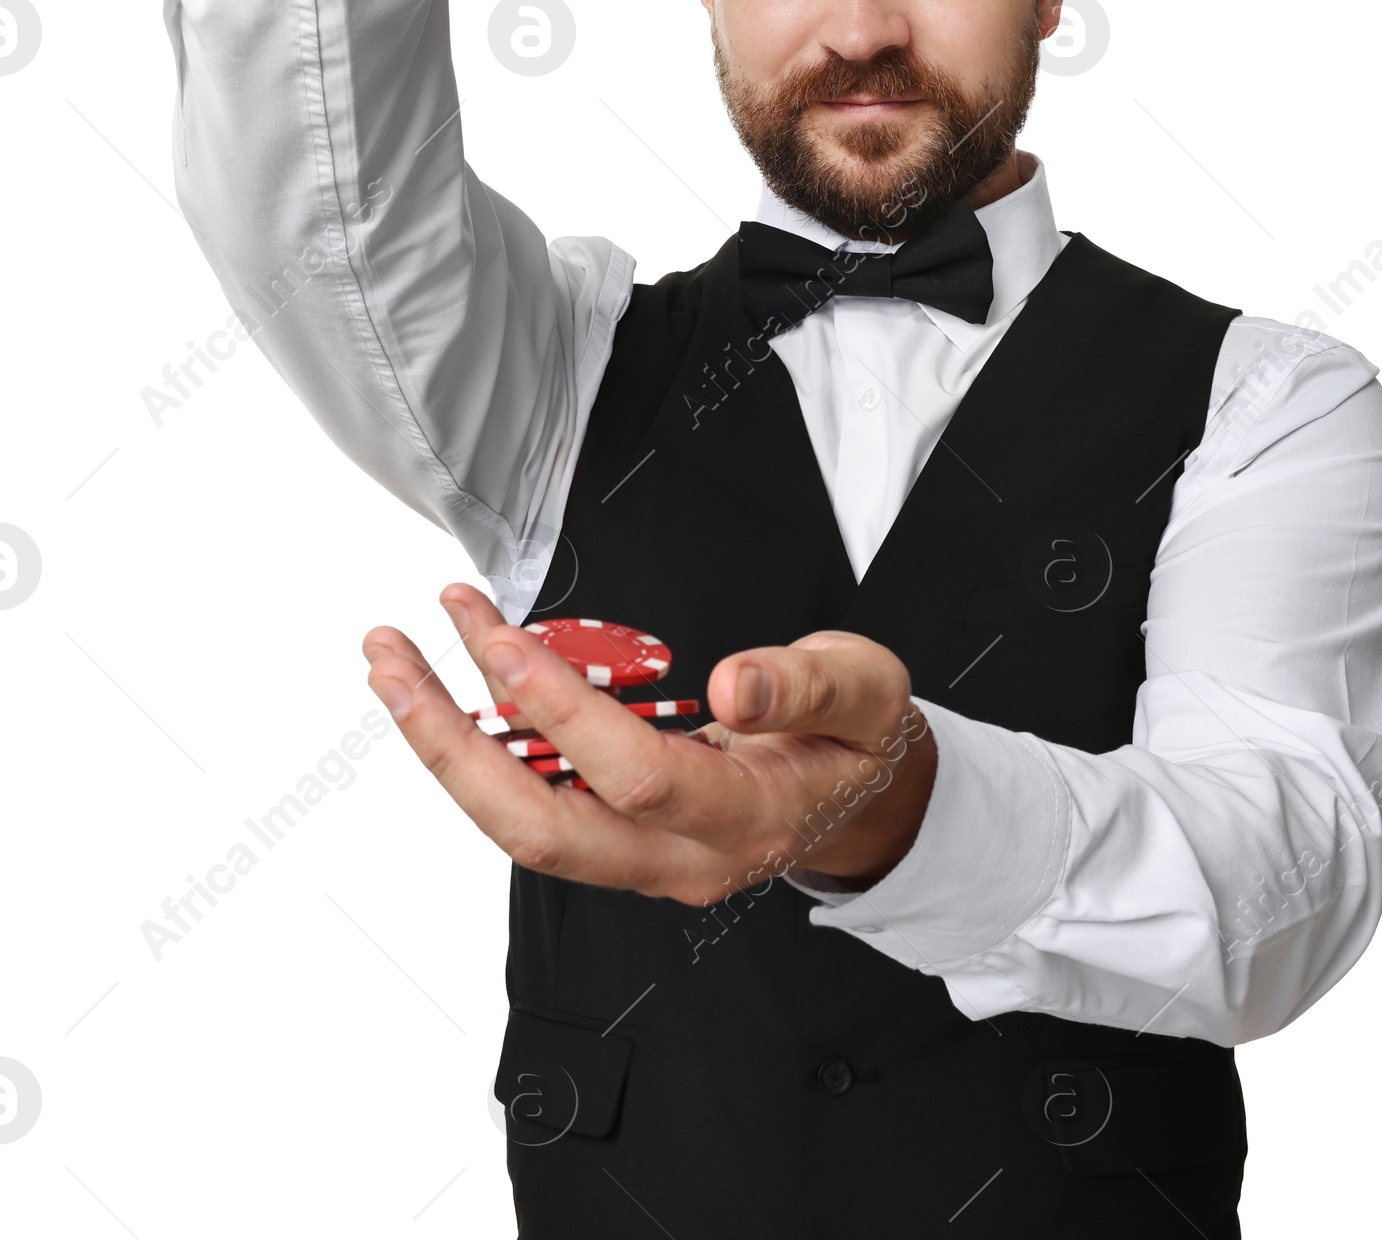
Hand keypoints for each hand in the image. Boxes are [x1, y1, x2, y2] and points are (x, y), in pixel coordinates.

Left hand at [362, 585, 939, 906]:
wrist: (861, 798)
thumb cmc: (857, 738)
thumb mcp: (864, 691)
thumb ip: (806, 685)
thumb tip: (736, 682)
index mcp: (749, 821)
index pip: (637, 778)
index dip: (564, 713)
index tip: (502, 642)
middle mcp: (682, 861)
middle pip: (543, 830)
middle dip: (454, 748)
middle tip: (394, 660)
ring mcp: (643, 862)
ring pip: (523, 827)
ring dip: (447, 749)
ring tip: (395, 666)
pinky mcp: (619, 842)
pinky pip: (535, 808)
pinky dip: (479, 752)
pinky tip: (445, 695)